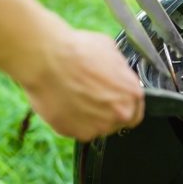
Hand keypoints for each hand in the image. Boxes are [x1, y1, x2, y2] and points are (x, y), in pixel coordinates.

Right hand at [21, 29, 143, 141]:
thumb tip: (118, 74)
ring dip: (89, 116)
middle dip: (107, 111)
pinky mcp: (73, 132)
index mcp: (132, 94)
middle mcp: (119, 114)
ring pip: (96, 126)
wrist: (46, 59)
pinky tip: (65, 101)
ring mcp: (96, 127)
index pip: (136, 111)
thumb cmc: (76, 51)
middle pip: (117, 121)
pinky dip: (71, 119)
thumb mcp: (111, 50)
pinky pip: (75, 128)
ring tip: (75, 95)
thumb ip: (120, 71)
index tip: (114, 100)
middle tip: (92, 96)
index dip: (123, 104)